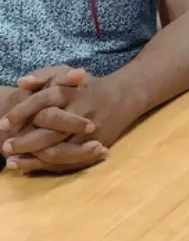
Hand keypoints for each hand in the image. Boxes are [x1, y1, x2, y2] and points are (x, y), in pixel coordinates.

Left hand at [1, 71, 144, 173]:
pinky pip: (71, 160)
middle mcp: (82, 112)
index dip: (21, 113)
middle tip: (5, 147)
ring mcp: (90, 131)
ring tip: (12, 162)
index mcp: (72, 92)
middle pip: (49, 131)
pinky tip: (30, 167)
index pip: (42, 101)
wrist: (126, 95)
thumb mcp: (67, 73)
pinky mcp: (97, 144)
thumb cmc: (89, 85)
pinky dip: (50, 165)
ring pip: (59, 150)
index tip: (2, 124)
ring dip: (34, 158)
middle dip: (25, 142)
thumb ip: (44, 75)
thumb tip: (22, 82)